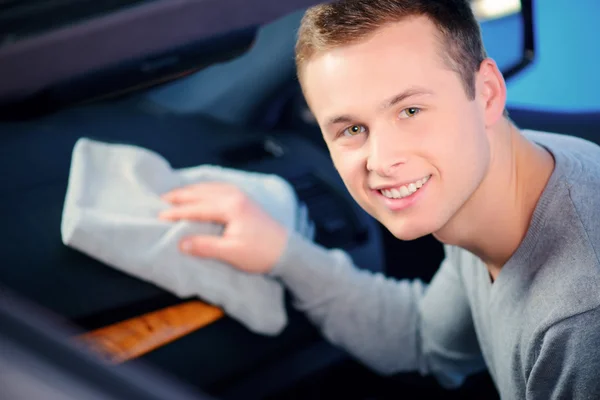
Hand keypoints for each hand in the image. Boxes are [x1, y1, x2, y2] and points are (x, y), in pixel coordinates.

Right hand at [158, 182, 288, 273]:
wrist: (287, 251)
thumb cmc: (261, 253)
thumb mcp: (232, 253)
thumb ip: (205, 246)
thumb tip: (181, 243)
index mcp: (231, 206)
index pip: (197, 207)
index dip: (177, 212)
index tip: (160, 216)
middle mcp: (235, 196)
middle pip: (202, 192)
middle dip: (181, 195)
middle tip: (162, 199)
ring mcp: (241, 195)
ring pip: (211, 187)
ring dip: (192, 190)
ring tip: (176, 194)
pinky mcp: (245, 199)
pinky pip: (220, 188)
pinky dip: (206, 189)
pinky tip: (201, 192)